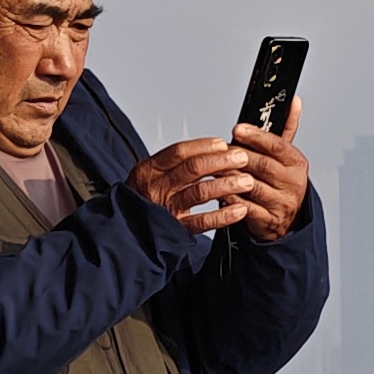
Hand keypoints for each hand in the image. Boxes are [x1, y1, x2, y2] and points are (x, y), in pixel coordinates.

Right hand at [129, 137, 253, 231]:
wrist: (127, 230)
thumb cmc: (143, 198)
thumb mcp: (150, 175)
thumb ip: (174, 164)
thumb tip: (211, 151)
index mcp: (149, 170)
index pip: (179, 152)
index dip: (203, 146)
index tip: (222, 144)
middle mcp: (157, 187)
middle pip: (192, 169)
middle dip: (221, 161)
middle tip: (242, 158)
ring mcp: (166, 208)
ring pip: (200, 193)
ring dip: (226, 185)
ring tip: (246, 181)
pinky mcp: (176, 229)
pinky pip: (203, 222)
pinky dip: (223, 215)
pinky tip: (239, 209)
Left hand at [230, 96, 309, 242]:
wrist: (286, 220)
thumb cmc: (280, 183)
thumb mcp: (286, 156)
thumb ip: (286, 128)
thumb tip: (293, 101)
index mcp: (297, 163)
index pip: (277, 145)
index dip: (256, 136)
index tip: (238, 129)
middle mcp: (293, 183)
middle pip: (262, 165)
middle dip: (239, 157)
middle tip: (220, 150)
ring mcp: (282, 203)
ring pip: (252, 186)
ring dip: (231, 177)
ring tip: (215, 168)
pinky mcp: (269, 221)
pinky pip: (245, 208)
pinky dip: (231, 199)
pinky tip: (220, 191)